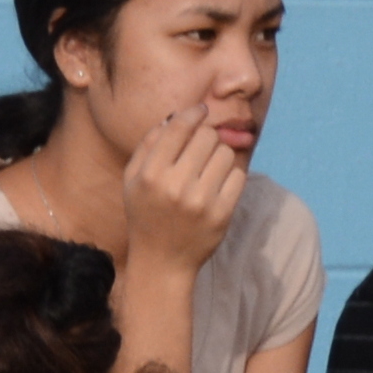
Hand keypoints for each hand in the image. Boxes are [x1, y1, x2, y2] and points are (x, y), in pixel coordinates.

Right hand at [118, 103, 245, 277]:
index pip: (179, 128)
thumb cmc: (146, 214)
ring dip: (219, 158)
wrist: (162, 261)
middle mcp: (175, 187)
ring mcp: (201, 202)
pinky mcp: (222, 214)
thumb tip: (177, 115)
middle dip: (206, 139)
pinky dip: (230, 177)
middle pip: (207, 136)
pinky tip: (217, 188)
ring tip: (207, 172)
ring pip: (226, 154)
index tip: (201, 111)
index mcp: (150, 174)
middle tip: (200, 152)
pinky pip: (238, 176)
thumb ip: (149, 144)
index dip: (194, 113)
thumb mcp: (133, 179)